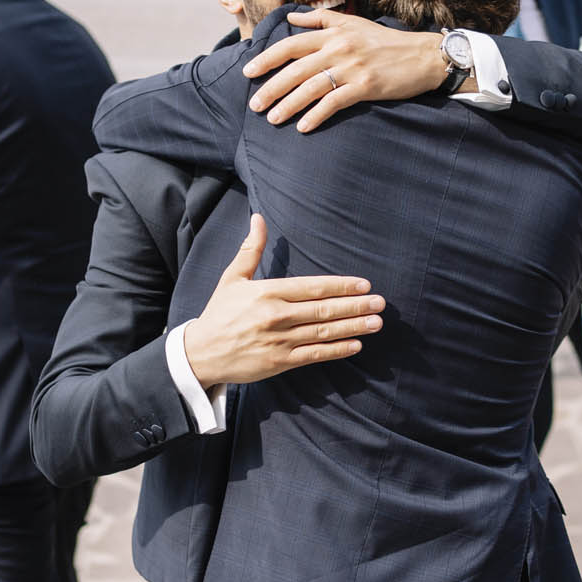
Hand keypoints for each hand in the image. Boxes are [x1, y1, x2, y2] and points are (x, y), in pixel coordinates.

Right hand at [182, 214, 385, 386]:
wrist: (200, 353)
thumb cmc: (219, 313)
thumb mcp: (232, 278)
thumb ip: (251, 249)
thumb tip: (258, 219)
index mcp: (267, 292)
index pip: (312, 287)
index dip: (340, 286)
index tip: (364, 285)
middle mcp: (276, 316)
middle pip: (323, 310)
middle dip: (355, 306)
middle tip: (380, 303)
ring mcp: (279, 341)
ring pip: (322, 333)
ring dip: (352, 327)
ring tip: (375, 323)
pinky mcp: (279, 362)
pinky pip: (313, 355)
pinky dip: (336, 351)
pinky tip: (356, 345)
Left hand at [241, 10, 446, 132]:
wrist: (423, 56)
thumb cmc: (387, 42)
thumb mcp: (353, 23)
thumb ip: (321, 19)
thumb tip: (291, 18)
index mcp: (333, 33)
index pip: (291, 44)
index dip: (267, 58)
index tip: (249, 71)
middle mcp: (339, 48)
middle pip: (296, 68)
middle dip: (271, 87)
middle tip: (254, 104)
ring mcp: (352, 67)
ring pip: (311, 86)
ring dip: (289, 104)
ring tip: (272, 118)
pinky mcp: (366, 86)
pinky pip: (334, 102)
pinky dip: (317, 115)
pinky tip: (303, 127)